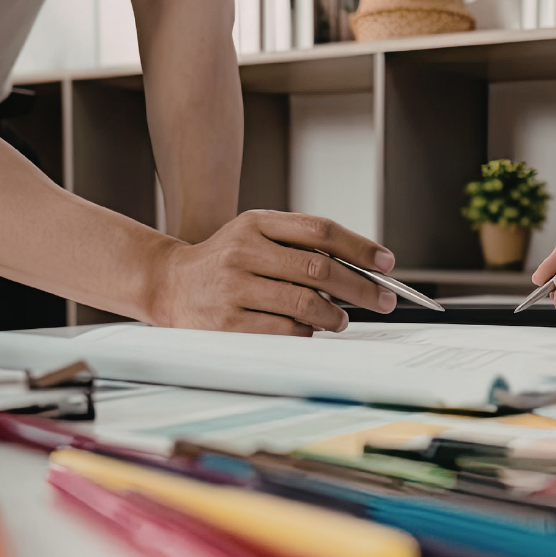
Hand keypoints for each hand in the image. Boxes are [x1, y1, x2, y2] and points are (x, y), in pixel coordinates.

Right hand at [149, 210, 397, 335]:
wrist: (168, 284)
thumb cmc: (225, 262)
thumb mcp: (256, 235)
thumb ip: (300, 244)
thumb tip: (362, 268)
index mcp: (256, 223)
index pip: (320, 231)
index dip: (360, 247)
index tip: (386, 263)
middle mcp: (244, 251)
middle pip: (319, 268)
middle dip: (361, 288)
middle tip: (383, 300)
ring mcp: (235, 288)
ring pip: (306, 303)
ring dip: (335, 315)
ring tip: (341, 319)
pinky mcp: (229, 323)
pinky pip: (286, 330)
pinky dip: (308, 332)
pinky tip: (310, 329)